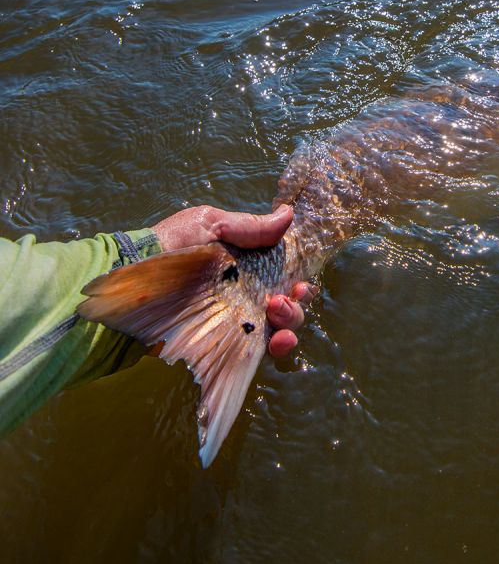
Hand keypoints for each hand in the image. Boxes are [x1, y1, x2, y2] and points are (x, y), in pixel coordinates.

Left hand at [151, 204, 311, 356]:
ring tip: (276, 312)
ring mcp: (234, 318)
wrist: (132, 278)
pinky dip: (276, 346)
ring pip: (278, 325)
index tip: (300, 279)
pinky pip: (257, 348)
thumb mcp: (209, 224)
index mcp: (244, 263)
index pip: (282, 272)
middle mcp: (243, 292)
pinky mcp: (222, 342)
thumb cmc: (169, 246)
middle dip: (296, 301)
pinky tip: (276, 341)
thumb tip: (289, 215)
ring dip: (290, 320)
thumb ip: (249, 227)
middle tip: (282, 299)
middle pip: (287, 301)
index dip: (298, 276)